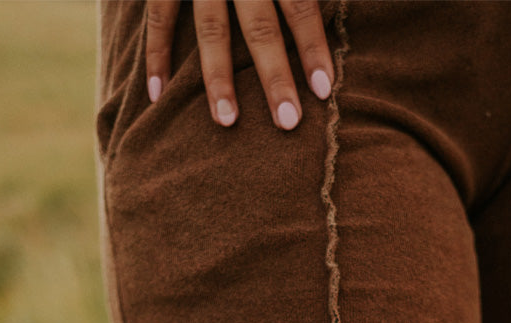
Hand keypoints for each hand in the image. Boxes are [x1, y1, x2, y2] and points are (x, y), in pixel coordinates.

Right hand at [145, 0, 333, 130]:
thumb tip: (354, 1)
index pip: (298, 3)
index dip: (311, 45)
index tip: (324, 89)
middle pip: (258, 24)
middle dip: (273, 75)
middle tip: (288, 122)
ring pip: (211, 28)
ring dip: (218, 78)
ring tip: (227, 122)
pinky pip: (159, 14)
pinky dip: (157, 54)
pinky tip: (159, 97)